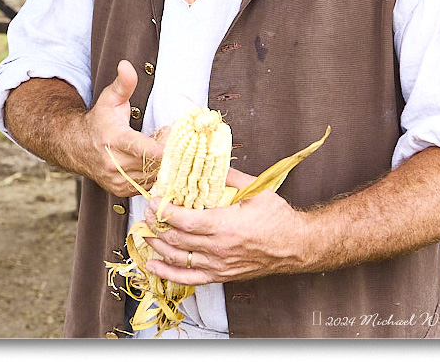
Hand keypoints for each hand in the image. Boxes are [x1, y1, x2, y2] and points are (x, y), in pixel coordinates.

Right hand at [82, 60, 164, 195]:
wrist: (76, 147)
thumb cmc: (99, 121)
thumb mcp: (110, 98)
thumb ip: (123, 83)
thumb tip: (126, 64)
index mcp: (116, 141)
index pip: (149, 152)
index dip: (166, 144)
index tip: (168, 130)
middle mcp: (116, 165)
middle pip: (156, 166)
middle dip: (169, 152)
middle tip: (168, 136)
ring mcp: (119, 181)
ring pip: (155, 179)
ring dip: (164, 164)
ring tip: (159, 146)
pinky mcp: (122, 191)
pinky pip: (149, 186)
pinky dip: (156, 174)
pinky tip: (153, 160)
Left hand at [142, 168, 307, 284]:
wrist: (295, 246)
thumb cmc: (277, 218)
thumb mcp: (256, 189)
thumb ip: (229, 176)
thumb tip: (209, 161)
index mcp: (226, 225)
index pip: (185, 221)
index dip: (164, 211)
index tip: (154, 200)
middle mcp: (219, 249)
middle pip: (176, 239)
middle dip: (156, 224)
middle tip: (146, 211)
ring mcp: (218, 265)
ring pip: (177, 258)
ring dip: (156, 245)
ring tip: (144, 232)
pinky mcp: (220, 276)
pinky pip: (188, 278)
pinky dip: (166, 274)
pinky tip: (152, 265)